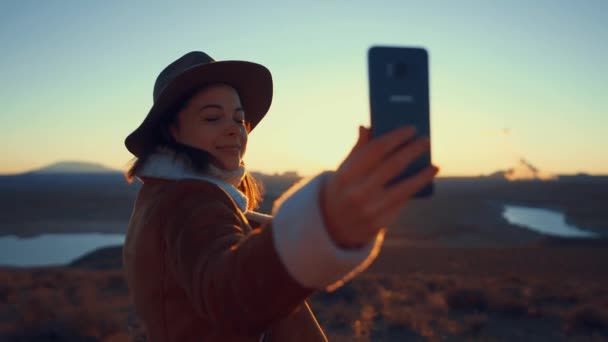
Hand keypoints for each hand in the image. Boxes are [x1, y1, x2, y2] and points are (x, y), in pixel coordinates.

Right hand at [320, 125, 438, 247]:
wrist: (332, 225)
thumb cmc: (343, 188)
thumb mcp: (344, 169)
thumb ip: (358, 149)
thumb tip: (368, 126)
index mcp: (346, 174)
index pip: (376, 149)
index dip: (396, 137)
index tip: (411, 128)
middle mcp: (357, 192)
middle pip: (393, 166)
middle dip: (412, 151)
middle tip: (425, 141)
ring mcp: (369, 209)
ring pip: (403, 188)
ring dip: (422, 175)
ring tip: (434, 166)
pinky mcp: (379, 223)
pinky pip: (401, 202)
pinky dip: (415, 190)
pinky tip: (424, 181)